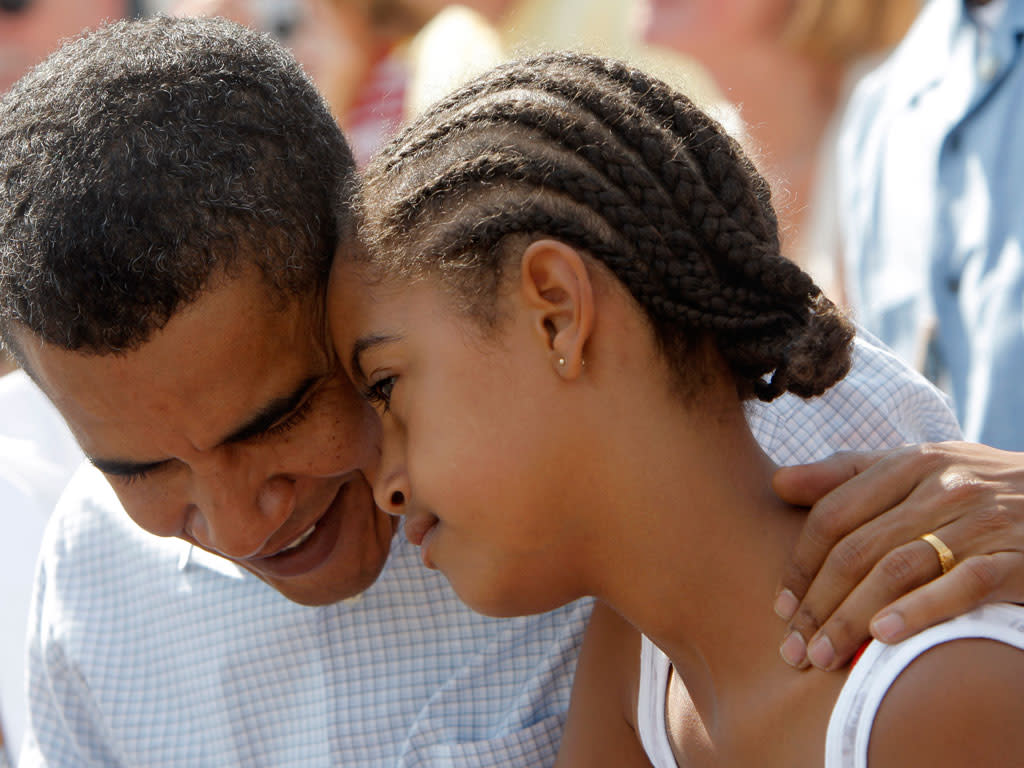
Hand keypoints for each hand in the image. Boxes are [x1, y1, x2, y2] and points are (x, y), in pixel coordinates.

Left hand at [772, 442, 1023, 669]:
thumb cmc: (976, 487)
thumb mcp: (915, 468)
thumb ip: (847, 474)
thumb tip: (779, 483)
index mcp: (909, 465)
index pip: (834, 515)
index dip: (800, 565)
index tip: (781, 607)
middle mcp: (941, 487)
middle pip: (858, 549)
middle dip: (819, 605)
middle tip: (793, 648)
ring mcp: (981, 520)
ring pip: (898, 570)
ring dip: (852, 619)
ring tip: (824, 656)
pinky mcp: (1017, 556)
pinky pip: (962, 585)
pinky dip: (920, 610)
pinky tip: (886, 637)